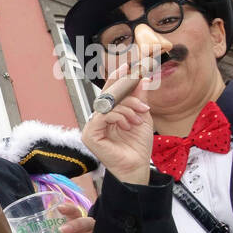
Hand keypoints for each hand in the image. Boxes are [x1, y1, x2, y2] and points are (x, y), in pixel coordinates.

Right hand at [81, 65, 152, 184]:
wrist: (137, 165)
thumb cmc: (138, 146)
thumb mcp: (142, 116)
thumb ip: (139, 98)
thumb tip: (141, 78)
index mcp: (108, 114)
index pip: (110, 92)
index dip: (116, 78)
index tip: (127, 66)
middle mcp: (97, 119)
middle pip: (109, 96)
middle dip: (128, 96)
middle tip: (142, 102)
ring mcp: (92, 127)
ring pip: (108, 105)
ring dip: (128, 109)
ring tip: (138, 120)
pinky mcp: (89, 134)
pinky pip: (103, 116)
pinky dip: (118, 117)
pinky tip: (128, 124)